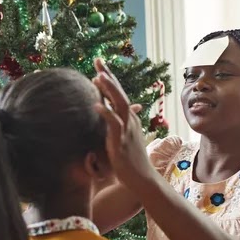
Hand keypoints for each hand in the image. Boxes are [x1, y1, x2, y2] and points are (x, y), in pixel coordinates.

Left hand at [92, 59, 157, 189]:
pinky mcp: (121, 143)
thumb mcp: (124, 137)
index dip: (109, 78)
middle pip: (119, 93)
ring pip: (119, 105)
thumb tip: (111, 112)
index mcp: (129, 118)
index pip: (118, 93)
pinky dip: (106, 113)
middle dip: (108, 76)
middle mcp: (129, 121)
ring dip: (109, 90)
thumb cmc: (131, 160)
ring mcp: (126, 130)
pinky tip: (96, 105)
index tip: (99, 64)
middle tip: (97, 59)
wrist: (142, 179)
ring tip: (97, 76)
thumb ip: (117, 123)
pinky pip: (114, 125)